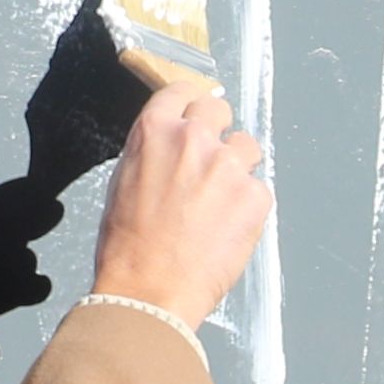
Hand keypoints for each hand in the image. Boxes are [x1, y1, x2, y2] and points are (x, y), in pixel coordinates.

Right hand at [90, 80, 268, 323]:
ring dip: (237, 167)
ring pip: (247, 147)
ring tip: (219, 202)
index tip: (196, 112)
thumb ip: (152, 153)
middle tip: (209, 160)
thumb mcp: (124, 183)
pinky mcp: (255, 197)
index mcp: (154, 132)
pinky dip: (248, 205)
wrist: (149, 291)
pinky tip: (227, 228)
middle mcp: (194, 139)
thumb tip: (170, 147)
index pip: (182, 92)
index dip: (190, 103)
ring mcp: (228, 166)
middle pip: (219, 109)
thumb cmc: (128, 247)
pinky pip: (259, 189)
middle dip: (217, 130)